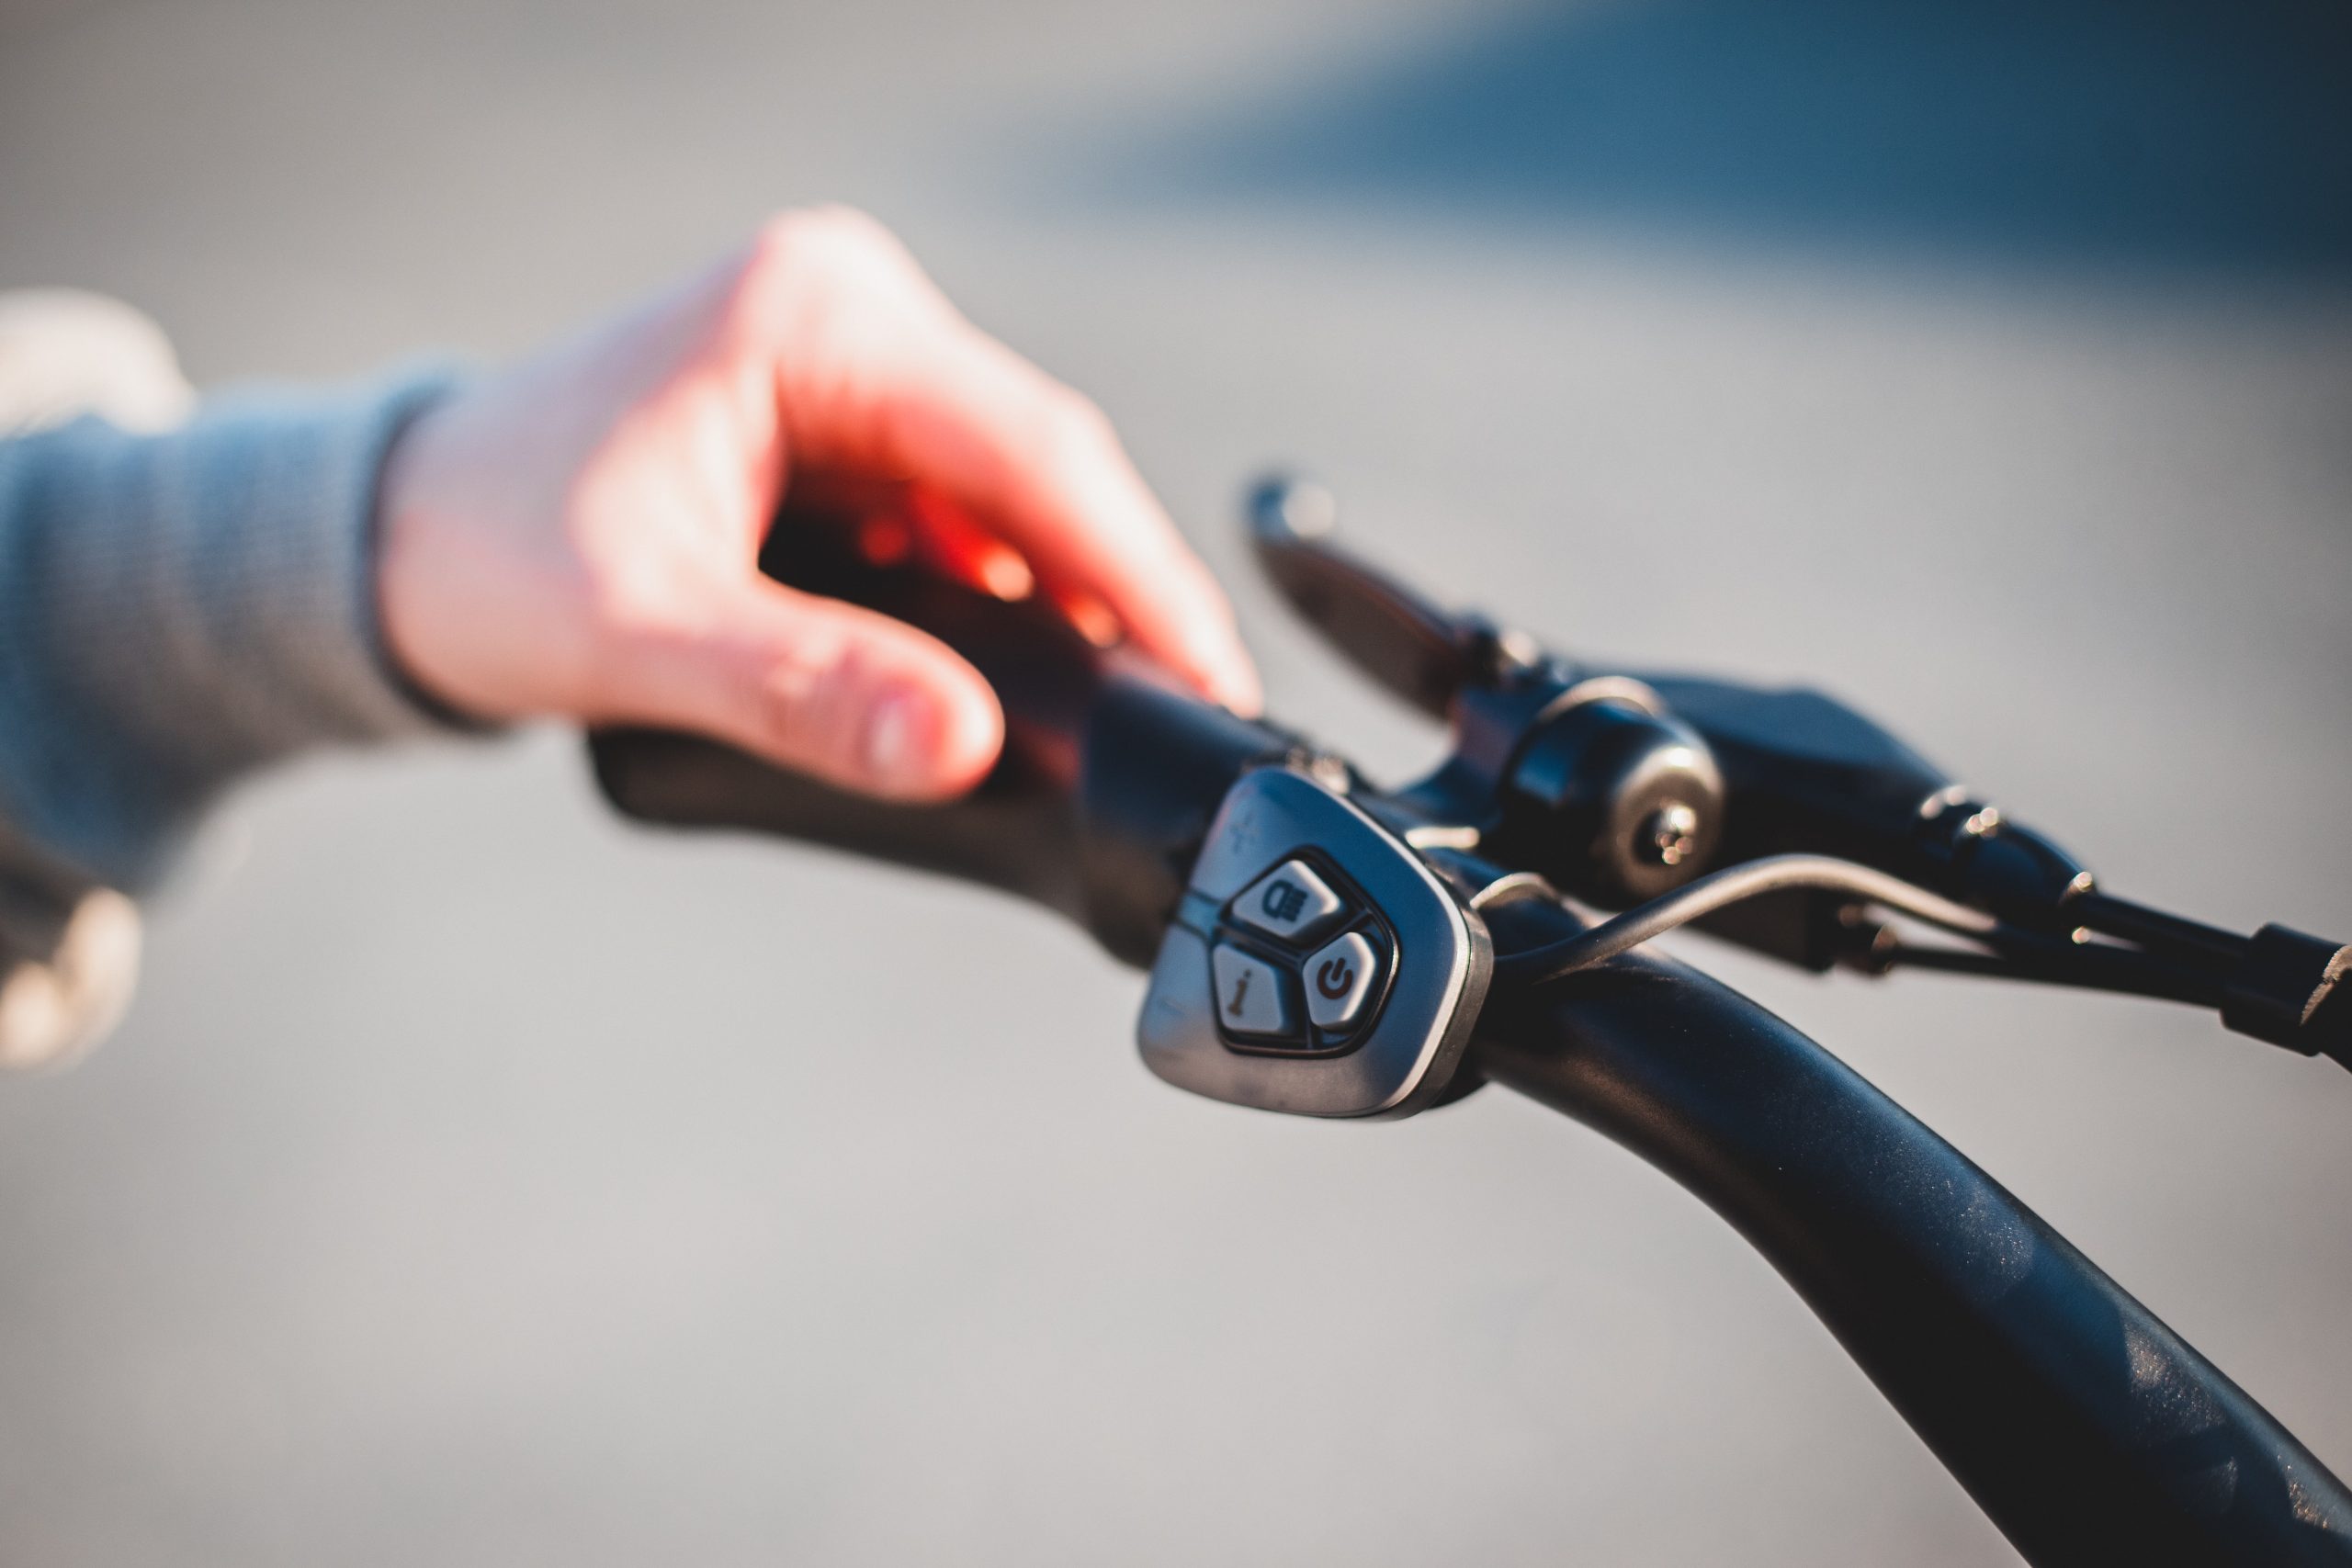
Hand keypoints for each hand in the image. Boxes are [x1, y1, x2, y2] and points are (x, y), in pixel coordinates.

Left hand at [377, 207, 1258, 800]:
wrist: (390, 543)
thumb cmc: (485, 558)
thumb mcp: (639, 635)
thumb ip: (803, 692)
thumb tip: (965, 745)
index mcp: (813, 318)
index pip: (1027, 445)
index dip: (1131, 567)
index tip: (1206, 673)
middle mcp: (849, 314)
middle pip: (1039, 460)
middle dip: (1117, 588)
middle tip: (1193, 711)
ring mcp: (851, 365)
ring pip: (1012, 489)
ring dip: (1069, 596)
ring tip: (1133, 711)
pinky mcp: (844, 423)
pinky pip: (963, 509)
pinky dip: (1005, 594)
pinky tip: (1038, 674)